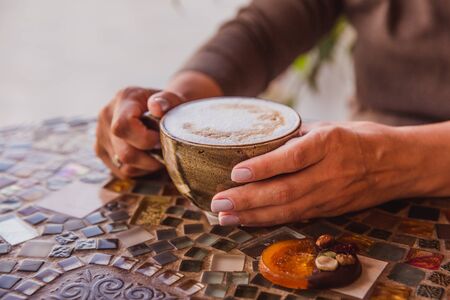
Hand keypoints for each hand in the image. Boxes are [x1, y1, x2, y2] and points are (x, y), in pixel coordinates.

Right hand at [95, 87, 184, 177]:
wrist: (158, 106)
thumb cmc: (169, 104)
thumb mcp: (175, 98)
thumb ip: (169, 100)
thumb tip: (157, 107)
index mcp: (124, 99)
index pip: (123, 126)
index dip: (146, 140)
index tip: (161, 140)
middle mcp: (107, 116)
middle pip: (125, 152)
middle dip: (151, 158)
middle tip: (166, 151)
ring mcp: (101, 135)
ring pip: (124, 166)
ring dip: (147, 166)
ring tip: (158, 153)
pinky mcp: (102, 150)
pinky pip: (121, 171)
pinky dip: (140, 170)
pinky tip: (149, 157)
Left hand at [211, 121, 411, 225]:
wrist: (399, 163)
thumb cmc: (360, 138)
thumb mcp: (329, 126)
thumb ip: (296, 135)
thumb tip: (259, 140)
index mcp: (330, 143)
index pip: (292, 157)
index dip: (263, 167)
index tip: (236, 172)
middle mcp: (330, 172)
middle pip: (284, 191)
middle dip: (247, 199)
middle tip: (218, 202)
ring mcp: (331, 194)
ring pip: (287, 210)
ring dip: (253, 216)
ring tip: (225, 216)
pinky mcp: (332, 209)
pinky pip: (297, 217)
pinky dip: (270, 220)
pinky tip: (249, 221)